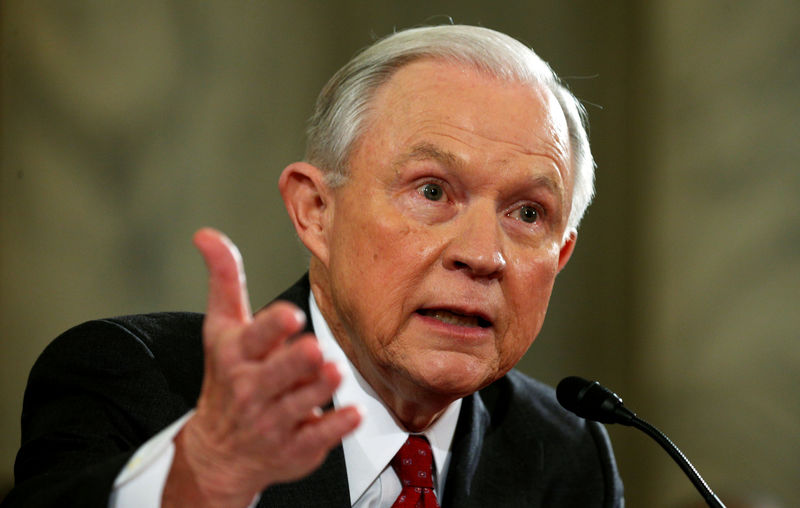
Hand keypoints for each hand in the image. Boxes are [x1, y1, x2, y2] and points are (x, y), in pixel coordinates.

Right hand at [163, 228, 360, 507]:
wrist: (219, 453)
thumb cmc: (227, 379)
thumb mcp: (221, 329)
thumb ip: (224, 281)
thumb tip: (207, 234)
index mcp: (237, 355)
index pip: (253, 338)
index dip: (271, 327)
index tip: (290, 316)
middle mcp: (253, 389)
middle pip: (277, 373)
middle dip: (296, 361)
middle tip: (313, 350)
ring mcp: (274, 421)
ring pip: (301, 403)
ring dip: (320, 387)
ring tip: (335, 371)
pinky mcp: (297, 446)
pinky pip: (320, 436)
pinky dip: (337, 425)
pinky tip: (353, 413)